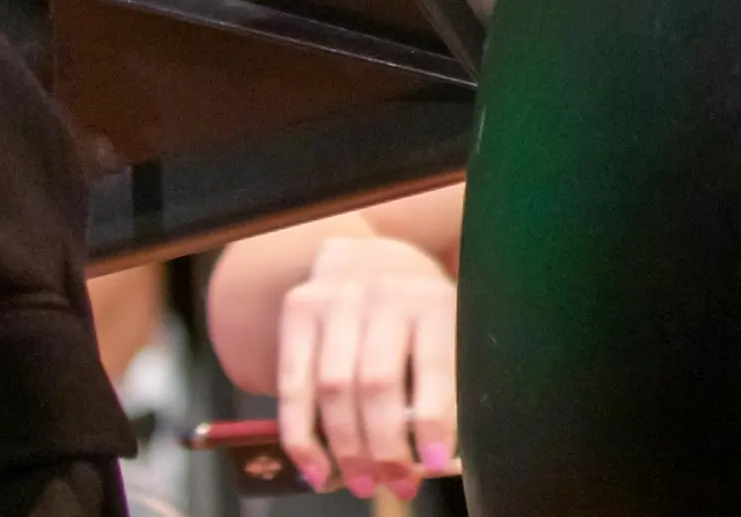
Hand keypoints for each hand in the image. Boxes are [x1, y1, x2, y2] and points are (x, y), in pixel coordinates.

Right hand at [275, 234, 456, 497]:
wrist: (367, 256)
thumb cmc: (417, 312)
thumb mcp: (446, 331)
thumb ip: (447, 386)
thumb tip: (442, 461)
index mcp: (434, 299)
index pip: (433, 367)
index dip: (432, 421)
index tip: (433, 464)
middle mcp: (385, 293)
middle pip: (377, 383)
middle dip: (384, 446)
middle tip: (396, 484)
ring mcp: (336, 298)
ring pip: (333, 388)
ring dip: (345, 448)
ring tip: (361, 483)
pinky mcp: (298, 309)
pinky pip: (293, 384)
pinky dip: (301, 435)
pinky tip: (316, 467)